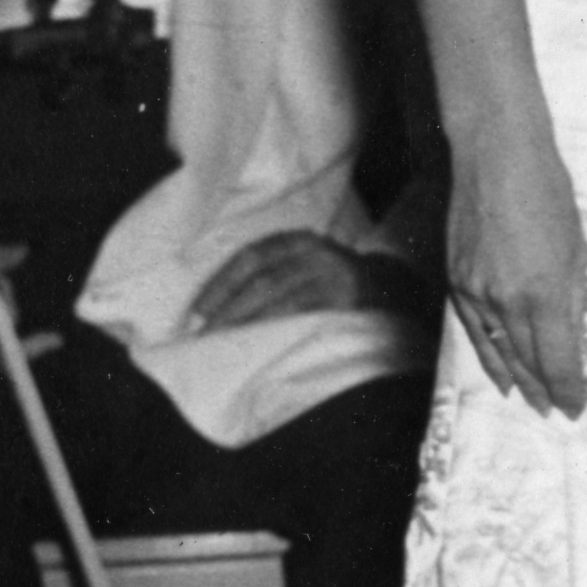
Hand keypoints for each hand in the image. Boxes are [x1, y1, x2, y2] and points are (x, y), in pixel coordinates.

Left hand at [188, 230, 382, 330]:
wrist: (388, 289)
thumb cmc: (325, 281)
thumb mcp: (300, 263)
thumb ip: (267, 272)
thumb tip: (209, 305)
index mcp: (299, 240)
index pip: (250, 258)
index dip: (220, 283)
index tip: (198, 310)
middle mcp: (319, 254)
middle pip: (262, 282)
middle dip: (229, 311)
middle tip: (205, 336)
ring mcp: (336, 278)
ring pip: (282, 302)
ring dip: (249, 325)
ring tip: (225, 345)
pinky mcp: (348, 303)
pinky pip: (305, 319)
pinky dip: (277, 332)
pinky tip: (260, 346)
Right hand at [446, 122, 586, 413]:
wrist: (496, 159)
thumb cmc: (548, 195)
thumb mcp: (577, 248)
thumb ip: (573, 298)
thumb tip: (573, 337)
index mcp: (542, 293)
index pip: (556, 358)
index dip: (567, 387)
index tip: (577, 406)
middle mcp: (504, 300)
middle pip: (525, 360)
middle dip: (542, 389)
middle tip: (555, 411)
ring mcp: (474, 292)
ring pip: (495, 349)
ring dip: (513, 379)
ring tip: (526, 401)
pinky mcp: (456, 280)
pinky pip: (473, 328)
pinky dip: (487, 352)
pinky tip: (496, 367)